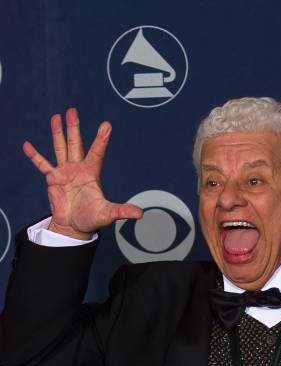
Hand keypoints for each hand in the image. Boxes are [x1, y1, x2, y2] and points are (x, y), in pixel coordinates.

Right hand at [23, 108, 142, 238]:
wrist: (74, 227)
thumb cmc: (91, 218)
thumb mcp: (107, 214)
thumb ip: (122, 211)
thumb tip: (140, 214)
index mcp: (92, 173)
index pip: (97, 152)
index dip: (101, 139)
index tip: (106, 125)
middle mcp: (78, 169)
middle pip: (75, 144)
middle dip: (74, 128)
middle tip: (73, 111)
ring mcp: (65, 172)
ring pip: (60, 148)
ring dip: (58, 133)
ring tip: (56, 117)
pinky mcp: (52, 179)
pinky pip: (42, 165)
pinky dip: (35, 156)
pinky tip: (27, 146)